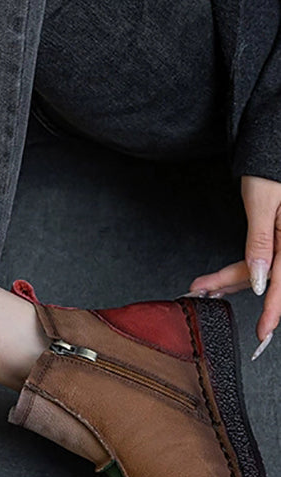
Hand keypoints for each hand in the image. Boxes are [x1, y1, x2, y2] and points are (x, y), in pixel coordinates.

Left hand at [189, 175, 280, 349]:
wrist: (275, 144)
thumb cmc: (272, 167)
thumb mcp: (263, 203)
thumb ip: (262, 243)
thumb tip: (259, 280)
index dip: (274, 310)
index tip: (262, 331)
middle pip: (269, 278)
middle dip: (235, 286)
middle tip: (204, 291)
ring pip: (263, 270)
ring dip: (233, 279)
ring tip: (204, 285)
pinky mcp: (280, 238)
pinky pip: (264, 259)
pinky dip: (243, 269)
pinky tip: (222, 278)